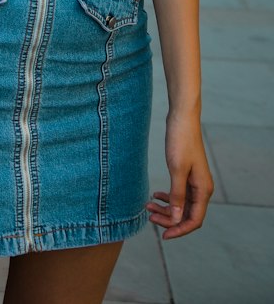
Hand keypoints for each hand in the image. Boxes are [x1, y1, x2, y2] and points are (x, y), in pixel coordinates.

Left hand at [147, 112, 213, 238]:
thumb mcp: (177, 170)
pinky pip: (179, 193)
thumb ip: (177, 196)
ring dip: (166, 208)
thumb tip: (175, 219)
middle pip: (187, 214)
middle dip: (168, 219)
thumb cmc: (180, 141)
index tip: (163, 235)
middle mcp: (202, 188)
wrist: (182, 117)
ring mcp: (195, 181)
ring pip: (181, 204)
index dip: (179, 230)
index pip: (194, 220)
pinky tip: (156, 195)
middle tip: (149, 217)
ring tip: (148, 206)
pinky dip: (168, 197)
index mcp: (203, 190)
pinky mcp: (187, 174)